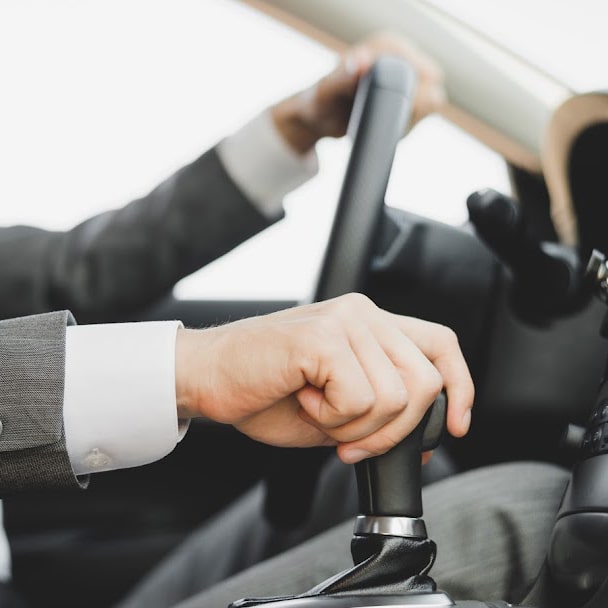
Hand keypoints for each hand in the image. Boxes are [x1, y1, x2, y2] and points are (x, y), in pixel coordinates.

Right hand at [175, 293, 472, 463]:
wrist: (209, 377)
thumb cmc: (265, 391)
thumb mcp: (337, 406)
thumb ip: (380, 410)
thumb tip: (424, 437)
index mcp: (370, 325)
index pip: (440, 344)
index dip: (460, 387)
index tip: (455, 427)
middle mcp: (363, 313)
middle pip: (424, 382)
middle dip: (393, 430)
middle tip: (350, 439)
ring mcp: (343, 321)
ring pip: (395, 396)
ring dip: (356, 424)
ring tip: (318, 410)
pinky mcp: (321, 336)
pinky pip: (358, 396)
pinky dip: (332, 417)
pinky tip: (304, 399)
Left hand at [271, 31, 445, 153]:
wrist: (318, 118)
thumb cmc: (319, 102)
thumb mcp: (328, 92)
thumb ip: (343, 76)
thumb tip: (361, 61)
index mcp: (387, 46)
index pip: (426, 70)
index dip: (417, 96)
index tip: (395, 113)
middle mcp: (400, 56)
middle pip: (433, 86)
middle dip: (416, 110)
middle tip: (386, 121)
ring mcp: (405, 75)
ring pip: (432, 100)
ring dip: (414, 118)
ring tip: (385, 124)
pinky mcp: (405, 93)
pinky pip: (423, 110)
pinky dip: (411, 122)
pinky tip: (390, 126)